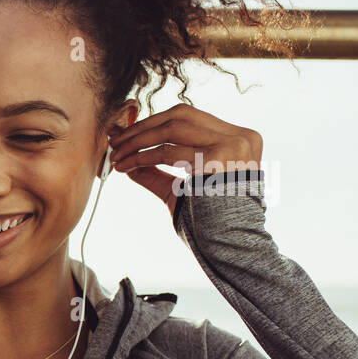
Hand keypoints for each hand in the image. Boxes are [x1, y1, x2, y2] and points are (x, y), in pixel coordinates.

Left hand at [107, 103, 262, 220]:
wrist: (228, 243)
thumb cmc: (208, 219)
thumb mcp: (181, 187)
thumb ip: (156, 170)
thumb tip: (125, 155)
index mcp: (239, 138)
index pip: (190, 117)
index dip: (156, 121)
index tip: (129, 133)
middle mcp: (240, 137)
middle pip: (181, 115)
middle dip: (143, 127)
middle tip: (116, 141)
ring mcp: (232, 146)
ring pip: (172, 129)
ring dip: (137, 141)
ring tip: (117, 154)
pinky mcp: (218, 159)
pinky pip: (168, 152)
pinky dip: (141, 157)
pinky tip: (126, 166)